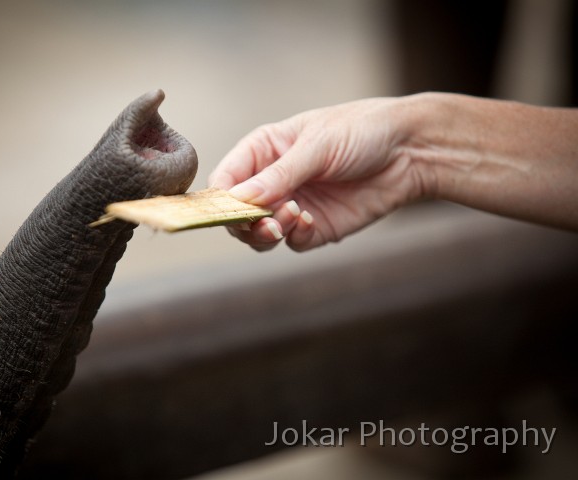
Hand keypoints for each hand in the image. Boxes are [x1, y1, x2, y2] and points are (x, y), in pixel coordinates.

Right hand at [209, 97, 425, 251]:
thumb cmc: (361, 131)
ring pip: (260, 234)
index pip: (226, 180)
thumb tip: (239, 198)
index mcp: (264, 152)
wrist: (410, 151)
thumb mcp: (316, 145)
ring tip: (290, 216)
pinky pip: (292, 242)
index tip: (229, 210)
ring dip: (267, 232)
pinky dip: (294, 236)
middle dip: (244, 222)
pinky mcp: (315, 227)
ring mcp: (293, 205)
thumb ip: (278, 174)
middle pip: (237, 214)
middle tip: (263, 223)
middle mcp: (273, 181)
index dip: (221, 199)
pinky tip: (308, 220)